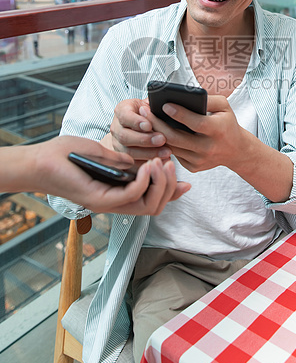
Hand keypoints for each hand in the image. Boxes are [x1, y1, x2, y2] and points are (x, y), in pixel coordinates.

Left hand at [31, 136, 189, 213]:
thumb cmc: (68, 157)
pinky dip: (144, 182)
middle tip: (172, 166)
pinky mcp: (99, 200)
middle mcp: (115, 202)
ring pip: (147, 205)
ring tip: (162, 164)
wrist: (42, 160)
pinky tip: (148, 165)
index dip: (171, 194)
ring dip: (160, 185)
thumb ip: (124, 162)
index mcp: (118, 192)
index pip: (151, 200)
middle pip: (154, 207)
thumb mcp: (104, 155)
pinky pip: (131, 196)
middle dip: (169, 188)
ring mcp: (107, 203)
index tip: (187, 184)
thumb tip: (144, 163)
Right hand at [109, 98, 171, 163]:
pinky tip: (161, 161)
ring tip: (166, 151)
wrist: (134, 127)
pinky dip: (147, 164)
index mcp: (122, 110)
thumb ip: (153, 104)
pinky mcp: (122, 158)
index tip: (149, 125)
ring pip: (128, 152)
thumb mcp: (148, 104)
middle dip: (145, 139)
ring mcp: (117, 144)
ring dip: (149, 153)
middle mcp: (116, 128)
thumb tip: (162, 102)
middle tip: (162, 139)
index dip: (136, 121)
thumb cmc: (145, 114)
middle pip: (125, 136)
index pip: (124, 116)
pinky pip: (132, 164)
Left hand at [140, 95, 244, 172]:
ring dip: (156, 133)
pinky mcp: (193, 167)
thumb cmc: (227, 123)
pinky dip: (163, 143)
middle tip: (144, 110)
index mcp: (218, 130)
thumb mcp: (224, 107)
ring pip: (172, 146)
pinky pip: (174, 153)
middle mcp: (209, 148)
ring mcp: (200, 160)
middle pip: (177, 137)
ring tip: (144, 119)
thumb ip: (208, 99)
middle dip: (157, 123)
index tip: (164, 104)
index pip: (196, 123)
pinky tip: (153, 131)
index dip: (179, 114)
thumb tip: (185, 94)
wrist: (235, 150)